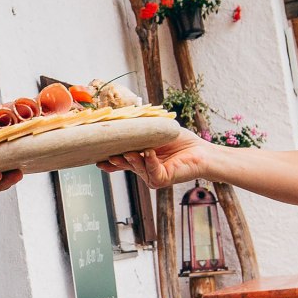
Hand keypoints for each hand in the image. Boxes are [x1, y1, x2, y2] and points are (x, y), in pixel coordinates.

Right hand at [100, 129, 214, 188]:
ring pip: (137, 168)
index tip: (97, 158)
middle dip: (116, 161)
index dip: (109, 161)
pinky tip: (149, 152)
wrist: (200, 150)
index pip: (122, 160)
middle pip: (126, 165)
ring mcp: (153, 176)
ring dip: (133, 160)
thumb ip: (141, 129)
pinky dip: (150, 161)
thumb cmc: (180, 140)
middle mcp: (145, 169)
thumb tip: (124, 119)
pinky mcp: (163, 179)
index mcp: (141, 159)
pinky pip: (152, 172)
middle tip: (108, 156)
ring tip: (129, 152)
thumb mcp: (156, 131)